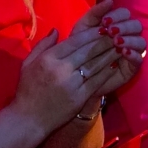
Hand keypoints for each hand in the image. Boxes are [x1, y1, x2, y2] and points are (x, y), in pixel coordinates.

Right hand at [11, 0, 144, 136]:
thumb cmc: (27, 90)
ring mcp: (72, 83)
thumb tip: (56, 30)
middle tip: (117, 33)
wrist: (29, 119)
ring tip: (120, 46)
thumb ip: (42, 45)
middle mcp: (61, 69)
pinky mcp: (80, 97)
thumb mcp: (28, 64)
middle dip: (104, 40)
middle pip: (88, 50)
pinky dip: (107, 72)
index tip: (103, 27)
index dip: (91, 33)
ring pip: (95, 64)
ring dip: (109, 54)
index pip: (74, 41)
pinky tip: (114, 65)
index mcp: (48, 58)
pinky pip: (97, 81)